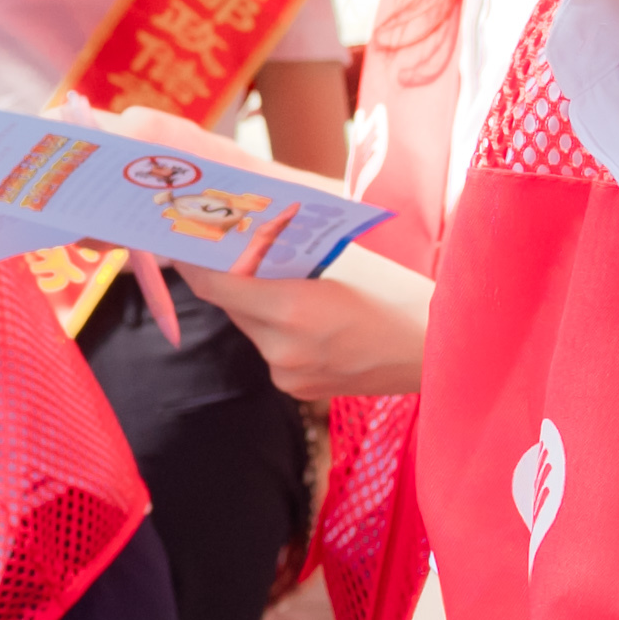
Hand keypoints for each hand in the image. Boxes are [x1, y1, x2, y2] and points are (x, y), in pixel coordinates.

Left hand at [59, 91, 422, 393]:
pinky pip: (270, 347)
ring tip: (283, 275)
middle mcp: (283, 351)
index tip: (175, 234)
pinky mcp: (297, 390)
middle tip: (220, 240)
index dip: (192, 257)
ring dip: (255, 299)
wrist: (443, 352)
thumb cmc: (402, 294)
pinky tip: (309, 314)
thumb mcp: (346, 260)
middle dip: (228, 272)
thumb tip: (244, 229)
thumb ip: (290, 251)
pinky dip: (276, 326)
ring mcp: (289, 376)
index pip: (218, 283)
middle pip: (231, 303)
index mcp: (295, 312)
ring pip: (249, 325)